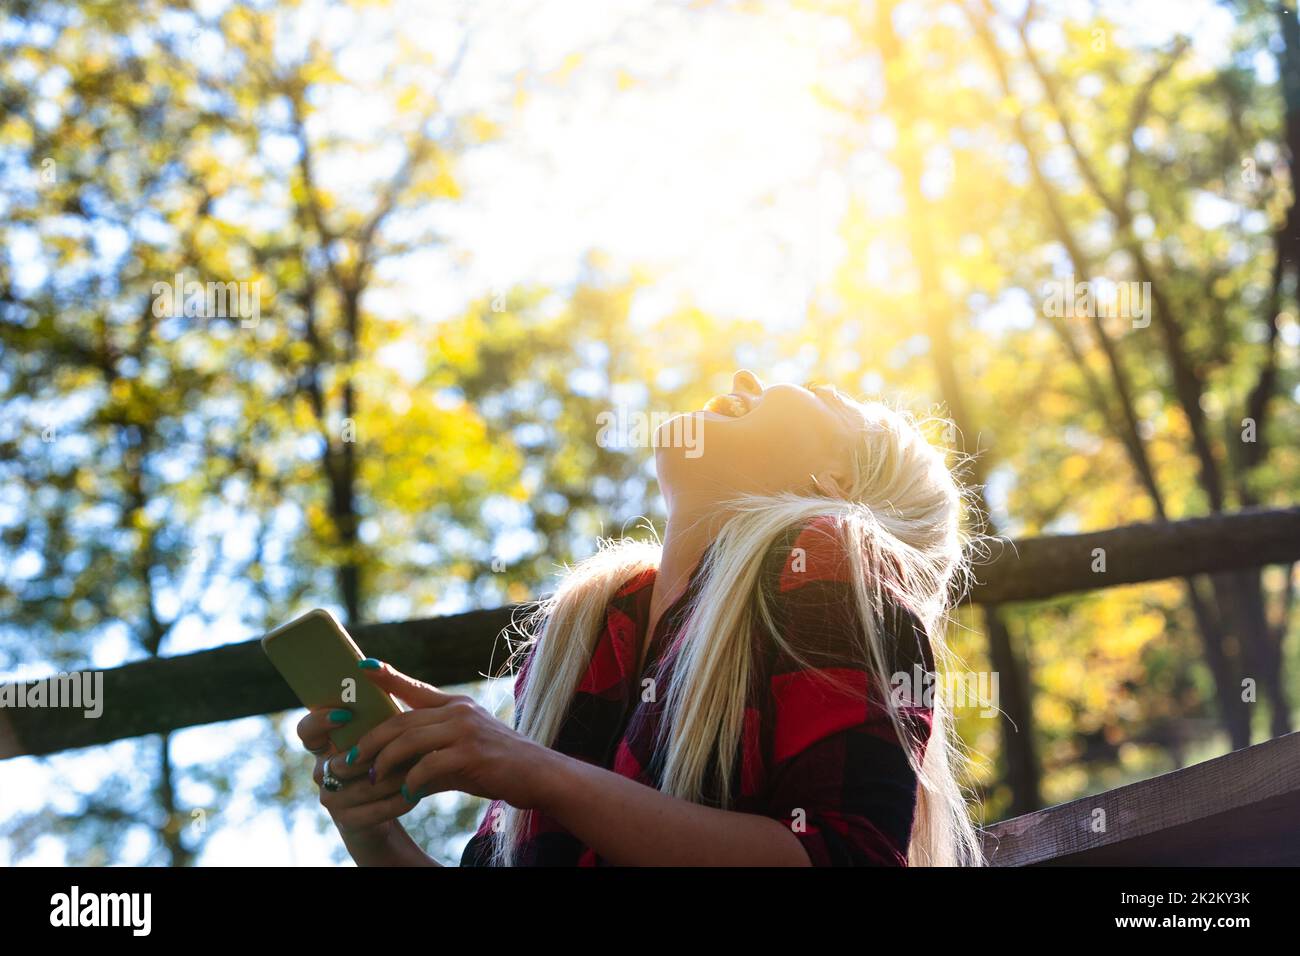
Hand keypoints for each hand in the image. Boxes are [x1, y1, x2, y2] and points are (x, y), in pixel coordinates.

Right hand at [295, 706, 413, 853]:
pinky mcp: (348, 820)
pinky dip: (396, 801)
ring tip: (418, 768)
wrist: (389, 805)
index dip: (320, 721)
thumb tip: (373, 666)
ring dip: (392, 778)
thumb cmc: (390, 757)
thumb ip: (377, 706)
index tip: (346, 713)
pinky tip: (414, 793)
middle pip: (340, 763)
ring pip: (360, 787)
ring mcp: (332, 798)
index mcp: (327, 746)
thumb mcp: (385, 730)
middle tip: (401, 747)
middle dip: (373, 757)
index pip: (307, 731)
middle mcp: (323, 771)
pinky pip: (372, 811)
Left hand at [340, 660, 558, 810]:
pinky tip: (407, 794)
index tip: (362, 668)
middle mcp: (459, 711)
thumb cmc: (499, 766)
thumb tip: (399, 771)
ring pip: (409, 740)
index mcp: (456, 706)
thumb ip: (432, 753)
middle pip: (401, 720)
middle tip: (349, 760)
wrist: (539, 775)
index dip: (387, 677)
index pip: (415, 687)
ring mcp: (466, 730)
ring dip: (384, 762)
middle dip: (370, 741)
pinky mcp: (472, 754)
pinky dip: (412, 782)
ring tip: (372, 778)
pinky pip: (429, 766)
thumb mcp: (464, 751)